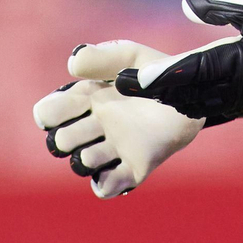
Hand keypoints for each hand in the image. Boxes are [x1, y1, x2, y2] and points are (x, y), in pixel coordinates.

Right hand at [32, 40, 203, 198]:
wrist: (193, 94)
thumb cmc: (156, 73)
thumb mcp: (129, 56)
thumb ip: (101, 57)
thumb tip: (71, 65)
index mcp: (88, 99)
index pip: (49, 113)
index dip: (51, 113)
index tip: (73, 104)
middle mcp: (96, 126)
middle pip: (59, 142)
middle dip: (67, 137)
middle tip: (93, 125)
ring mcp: (114, 148)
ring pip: (80, 164)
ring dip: (86, 159)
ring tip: (105, 148)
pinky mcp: (134, 168)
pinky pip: (106, 186)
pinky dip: (105, 184)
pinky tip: (117, 170)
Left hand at [115, 0, 242, 121]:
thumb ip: (221, 5)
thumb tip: (188, 0)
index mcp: (233, 64)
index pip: (184, 73)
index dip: (154, 78)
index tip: (129, 80)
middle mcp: (232, 89)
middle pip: (180, 95)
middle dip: (150, 93)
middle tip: (119, 88)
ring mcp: (239, 102)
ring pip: (192, 106)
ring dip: (165, 101)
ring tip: (137, 95)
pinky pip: (208, 110)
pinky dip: (186, 105)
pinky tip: (172, 102)